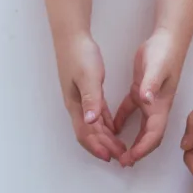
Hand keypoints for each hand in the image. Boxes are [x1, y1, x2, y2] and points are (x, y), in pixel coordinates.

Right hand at [54, 33, 125, 161]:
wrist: (72, 35)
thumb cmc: (80, 54)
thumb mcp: (89, 77)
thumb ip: (91, 99)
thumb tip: (90, 121)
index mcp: (76, 104)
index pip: (85, 133)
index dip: (96, 147)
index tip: (109, 157)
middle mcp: (77, 105)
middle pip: (90, 133)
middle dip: (104, 146)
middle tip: (120, 156)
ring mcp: (80, 99)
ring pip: (93, 126)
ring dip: (106, 138)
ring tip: (119, 147)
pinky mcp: (86, 92)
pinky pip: (97, 114)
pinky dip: (105, 124)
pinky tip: (113, 129)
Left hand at [114, 29, 183, 166]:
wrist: (167, 38)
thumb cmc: (164, 52)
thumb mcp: (156, 68)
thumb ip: (151, 84)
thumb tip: (146, 100)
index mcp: (160, 105)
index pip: (153, 134)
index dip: (142, 149)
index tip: (130, 159)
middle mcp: (156, 107)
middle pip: (149, 137)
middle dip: (137, 152)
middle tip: (123, 163)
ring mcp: (149, 100)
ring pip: (141, 128)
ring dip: (131, 142)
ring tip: (118, 152)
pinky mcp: (141, 91)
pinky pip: (130, 112)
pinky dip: (121, 121)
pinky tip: (111, 127)